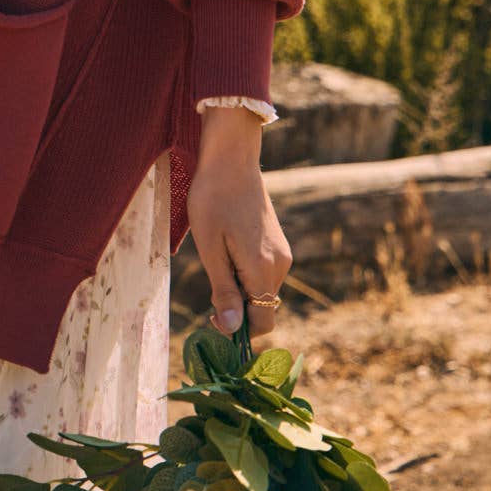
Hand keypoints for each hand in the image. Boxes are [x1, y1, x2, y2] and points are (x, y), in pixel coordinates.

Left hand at [188, 106, 291, 342]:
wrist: (232, 159)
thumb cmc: (213, 199)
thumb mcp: (210, 248)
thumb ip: (223, 290)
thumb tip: (232, 330)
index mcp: (263, 270)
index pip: (263, 324)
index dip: (239, 331)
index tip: (212, 317)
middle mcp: (281, 265)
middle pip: (262, 308)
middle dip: (237, 307)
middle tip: (209, 281)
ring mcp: (282, 253)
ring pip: (262, 289)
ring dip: (240, 287)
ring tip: (217, 256)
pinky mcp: (278, 243)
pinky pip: (263, 272)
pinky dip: (246, 272)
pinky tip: (227, 247)